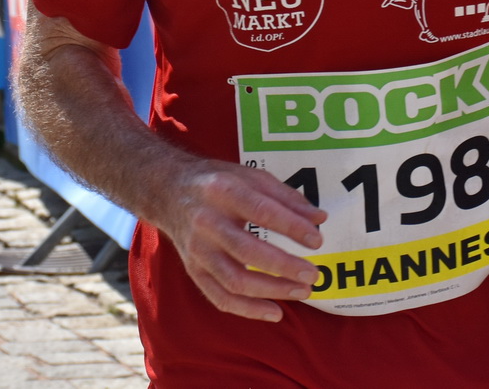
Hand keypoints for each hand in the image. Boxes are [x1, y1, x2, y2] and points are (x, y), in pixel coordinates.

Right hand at [146, 155, 327, 322]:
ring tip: (303, 292)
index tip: (317, 241)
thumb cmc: (219, 182)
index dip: (292, 228)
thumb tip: (320, 218)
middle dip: (285, 266)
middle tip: (313, 274)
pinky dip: (248, 309)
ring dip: (272, 291)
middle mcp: (207, 221)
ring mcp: (198, 250)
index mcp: (223, 191)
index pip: (262, 212)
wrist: (168, 191)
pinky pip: (220, 297)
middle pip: (248, 251)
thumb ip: (286, 197)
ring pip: (235, 280)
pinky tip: (275, 312)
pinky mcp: (194, 269)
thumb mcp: (252, 176)